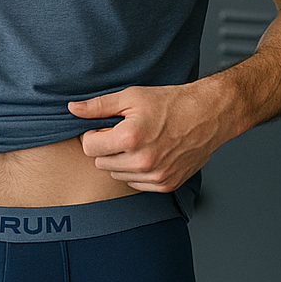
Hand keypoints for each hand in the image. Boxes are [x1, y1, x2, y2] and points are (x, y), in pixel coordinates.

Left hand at [68, 84, 225, 192]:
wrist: (208, 115)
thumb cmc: (172, 102)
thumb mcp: (132, 96)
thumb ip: (99, 106)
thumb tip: (72, 109)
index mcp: (130, 138)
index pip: (89, 147)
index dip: (93, 135)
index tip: (104, 128)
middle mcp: (142, 161)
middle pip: (101, 163)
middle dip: (107, 148)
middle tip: (123, 133)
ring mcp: (155, 176)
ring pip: (117, 175)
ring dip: (121, 161)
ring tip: (139, 142)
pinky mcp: (166, 185)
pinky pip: (136, 184)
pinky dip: (137, 172)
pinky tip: (149, 154)